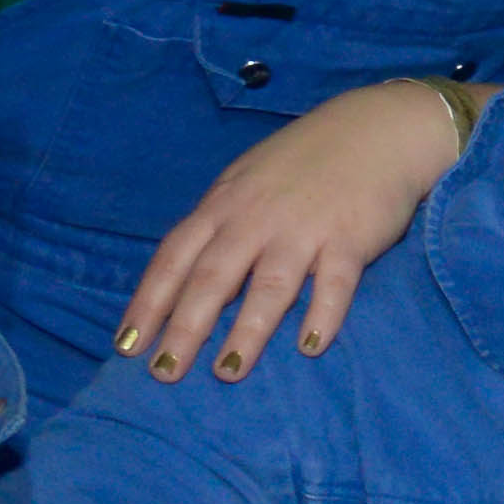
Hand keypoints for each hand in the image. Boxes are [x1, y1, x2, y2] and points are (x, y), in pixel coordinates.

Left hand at [116, 75, 473, 377]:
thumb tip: (187, 278)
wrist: (377, 130)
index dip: (149, 302)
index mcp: (224, 205)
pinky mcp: (349, 238)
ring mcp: (303, 228)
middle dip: (186, 328)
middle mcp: (255, 219)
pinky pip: (334, 282)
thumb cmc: (305, 162)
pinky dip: (323, 314)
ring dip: (247, 330)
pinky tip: (310, 347)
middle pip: (213, 278)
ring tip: (228, 371)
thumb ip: (220, 226)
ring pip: (269, 285)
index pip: (174, 258)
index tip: (126, 345)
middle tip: (165, 373)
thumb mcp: (247, 183)